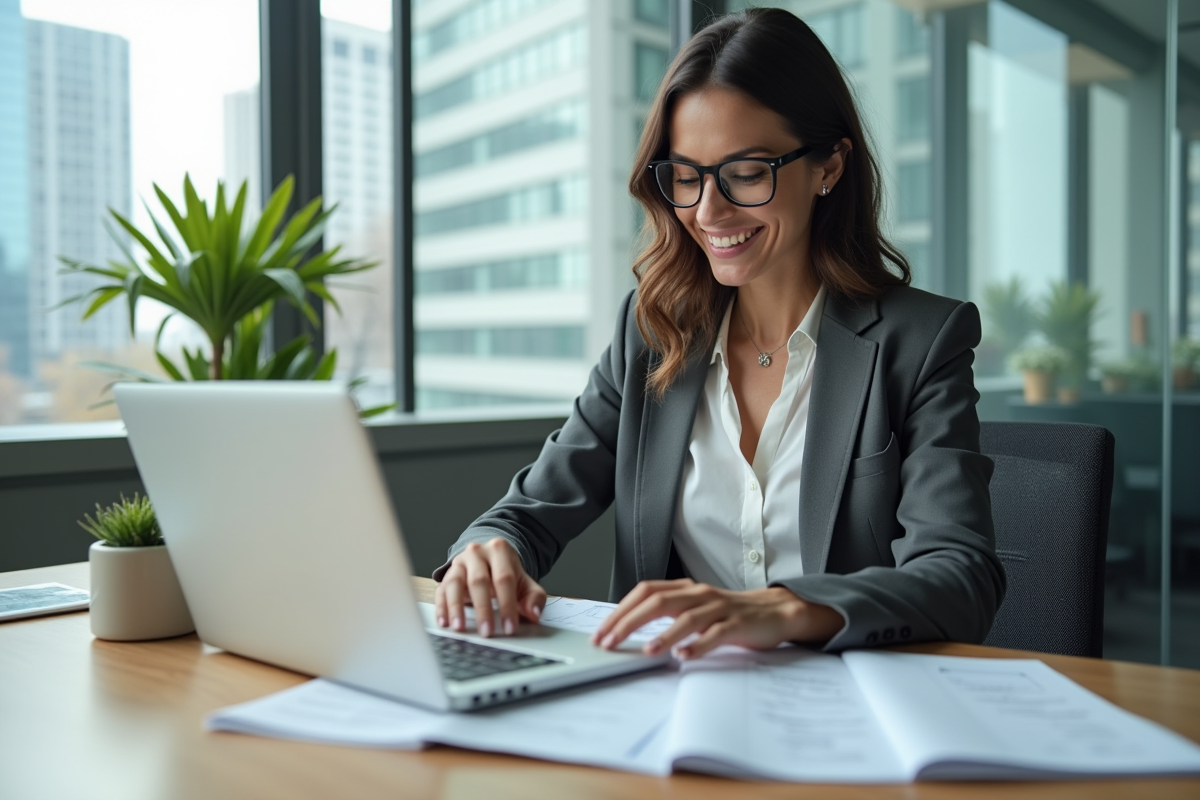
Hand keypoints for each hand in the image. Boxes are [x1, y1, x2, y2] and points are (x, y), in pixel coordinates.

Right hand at [434, 538, 546, 637]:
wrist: (490, 562)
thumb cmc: (508, 575)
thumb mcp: (525, 583)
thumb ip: (533, 598)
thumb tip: (534, 614)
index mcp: (500, 550)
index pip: (504, 578)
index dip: (507, 604)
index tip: (510, 627)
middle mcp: (477, 553)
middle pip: (479, 580)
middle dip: (483, 609)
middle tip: (487, 632)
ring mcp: (459, 563)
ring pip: (454, 583)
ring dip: (456, 607)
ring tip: (460, 628)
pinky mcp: (446, 575)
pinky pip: (441, 591)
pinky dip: (442, 608)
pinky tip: (445, 622)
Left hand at [590, 579, 843, 659]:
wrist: (775, 611)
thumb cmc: (729, 614)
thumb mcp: (694, 610)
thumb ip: (667, 615)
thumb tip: (627, 629)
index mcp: (685, 589)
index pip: (645, 592)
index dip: (620, 610)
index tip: (601, 633)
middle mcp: (698, 594)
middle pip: (658, 602)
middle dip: (629, 622)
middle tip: (610, 643)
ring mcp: (719, 608)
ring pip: (687, 617)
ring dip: (663, 635)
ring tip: (646, 651)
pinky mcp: (737, 624)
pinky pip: (716, 634)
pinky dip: (699, 645)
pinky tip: (685, 656)